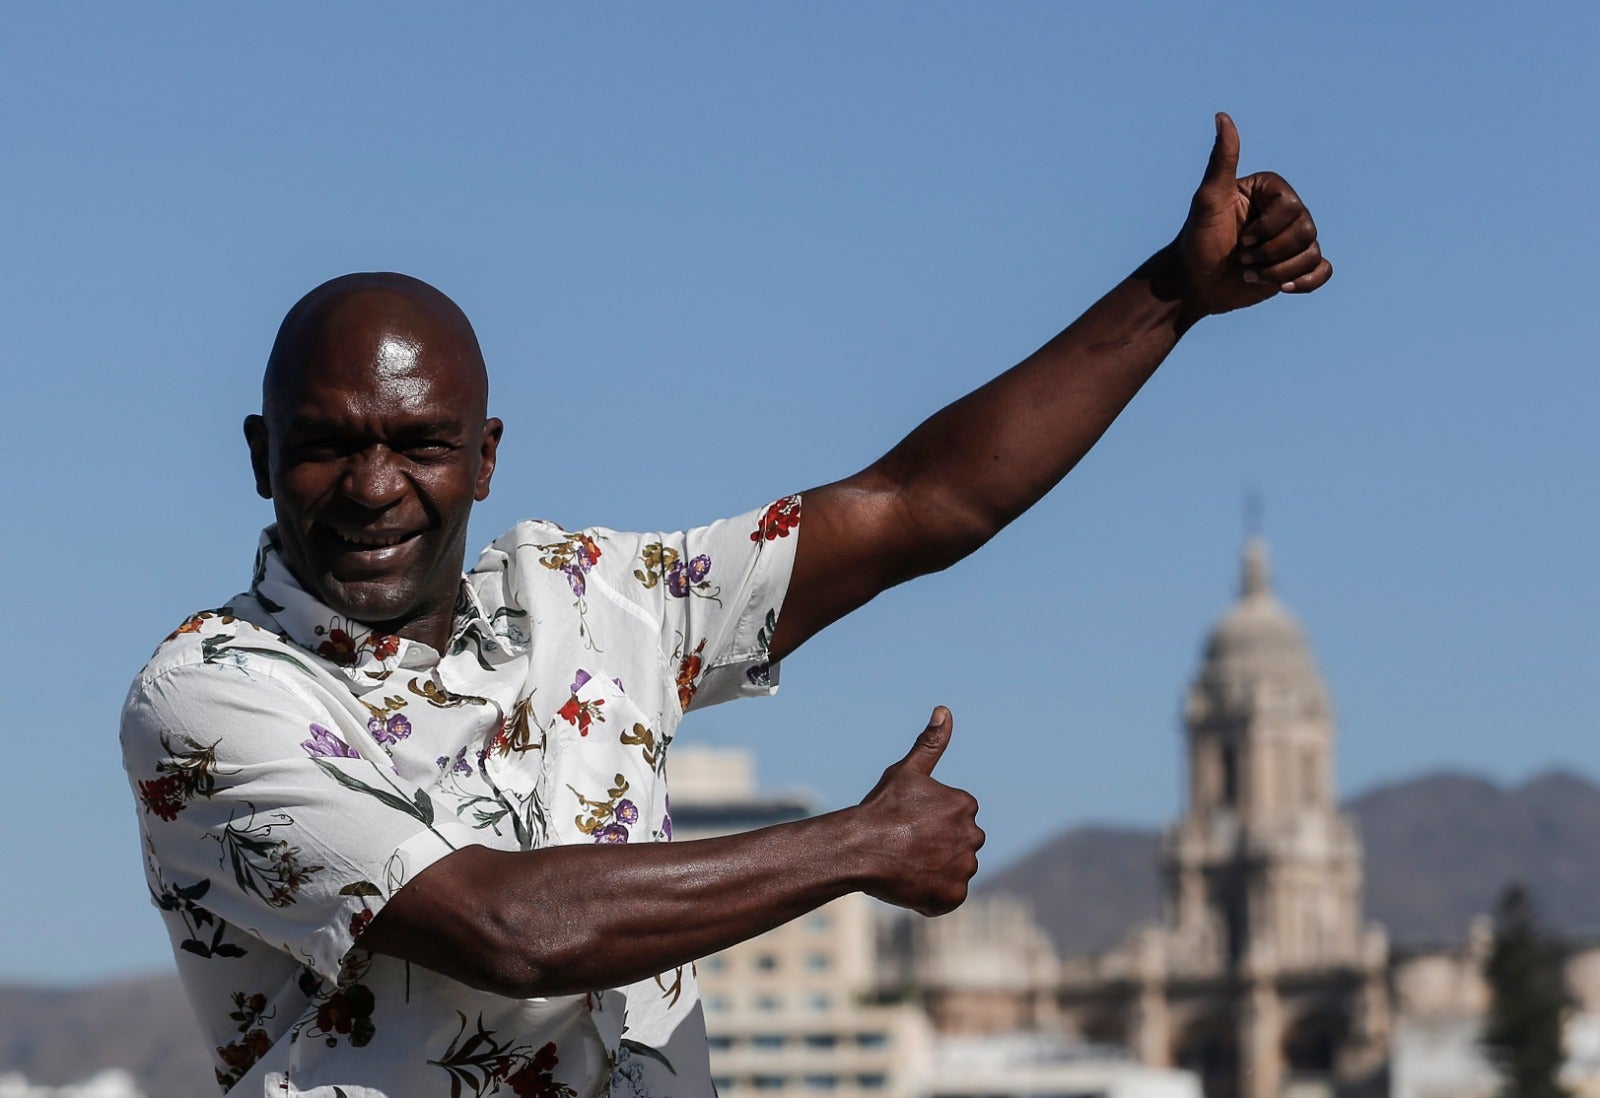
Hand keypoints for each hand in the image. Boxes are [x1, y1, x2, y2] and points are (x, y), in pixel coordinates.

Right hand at [854, 706, 984, 915]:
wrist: (858, 848)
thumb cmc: (880, 808)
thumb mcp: (906, 771)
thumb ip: (931, 743)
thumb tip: (945, 710)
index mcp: (965, 804)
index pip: (956, 817)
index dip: (929, 822)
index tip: (908, 823)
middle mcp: (972, 836)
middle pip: (959, 844)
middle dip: (938, 846)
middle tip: (906, 845)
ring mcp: (964, 868)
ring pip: (954, 870)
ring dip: (935, 870)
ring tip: (905, 863)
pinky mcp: (953, 895)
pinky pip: (948, 895)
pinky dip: (932, 894)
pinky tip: (908, 882)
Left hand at [1177, 112, 1331, 321]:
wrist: (1194, 283)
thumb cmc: (1197, 239)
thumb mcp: (1208, 199)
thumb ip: (1222, 159)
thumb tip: (1222, 116)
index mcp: (1271, 192)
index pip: (1292, 207)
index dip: (1268, 228)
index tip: (1239, 237)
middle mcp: (1285, 213)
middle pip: (1307, 231)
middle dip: (1270, 252)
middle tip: (1242, 257)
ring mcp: (1291, 240)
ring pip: (1312, 252)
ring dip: (1278, 271)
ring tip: (1249, 272)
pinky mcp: (1295, 267)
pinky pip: (1322, 270)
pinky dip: (1306, 281)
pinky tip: (1282, 288)